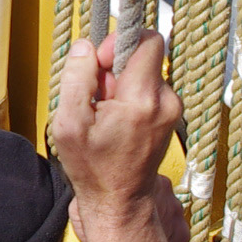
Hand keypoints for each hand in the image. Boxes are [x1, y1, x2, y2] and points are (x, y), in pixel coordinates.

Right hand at [48, 29, 181, 211]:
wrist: (120, 200)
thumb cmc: (93, 166)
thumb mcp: (70, 123)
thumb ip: (77, 78)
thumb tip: (86, 46)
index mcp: (143, 99)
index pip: (148, 40)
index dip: (119, 41)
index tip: (100, 61)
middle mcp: (166, 101)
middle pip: (143, 56)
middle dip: (116, 66)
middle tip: (98, 96)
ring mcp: (172, 109)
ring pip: (145, 72)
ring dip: (122, 83)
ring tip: (106, 113)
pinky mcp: (171, 115)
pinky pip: (149, 88)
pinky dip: (131, 95)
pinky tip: (118, 120)